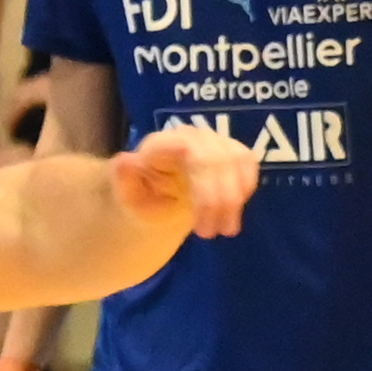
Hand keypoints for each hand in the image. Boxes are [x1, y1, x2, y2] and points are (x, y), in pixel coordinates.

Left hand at [108, 120, 260, 240]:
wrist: (157, 198)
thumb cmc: (142, 199)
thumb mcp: (127, 197)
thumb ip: (123, 180)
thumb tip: (125, 160)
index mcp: (162, 144)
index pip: (190, 153)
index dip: (204, 188)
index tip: (202, 226)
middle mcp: (190, 135)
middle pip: (218, 161)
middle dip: (218, 202)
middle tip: (210, 235)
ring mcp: (212, 140)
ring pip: (237, 161)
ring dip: (234, 200)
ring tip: (224, 230)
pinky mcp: (229, 149)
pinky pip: (247, 163)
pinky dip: (244, 189)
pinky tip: (232, 212)